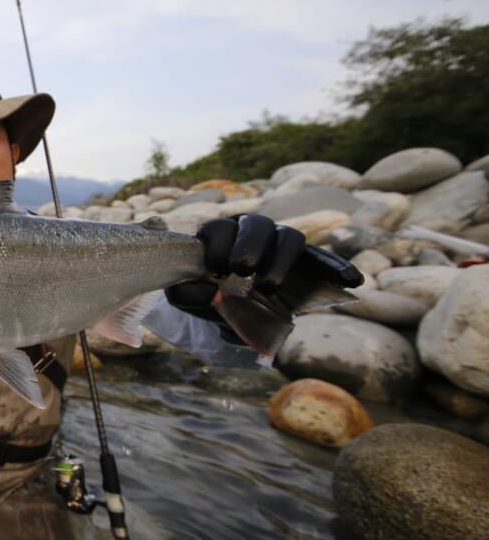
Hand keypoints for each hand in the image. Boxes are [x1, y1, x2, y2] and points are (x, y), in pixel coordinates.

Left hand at [165, 214, 362, 342]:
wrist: (231, 315)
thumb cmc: (209, 298)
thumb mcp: (189, 299)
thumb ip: (187, 295)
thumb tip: (206, 291)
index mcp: (222, 236)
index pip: (220, 227)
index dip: (218, 243)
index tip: (215, 269)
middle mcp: (253, 234)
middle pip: (258, 224)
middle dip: (250, 244)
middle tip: (242, 269)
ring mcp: (281, 247)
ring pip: (290, 237)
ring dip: (281, 259)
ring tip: (270, 287)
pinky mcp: (305, 264)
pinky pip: (324, 259)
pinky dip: (338, 267)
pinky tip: (352, 280)